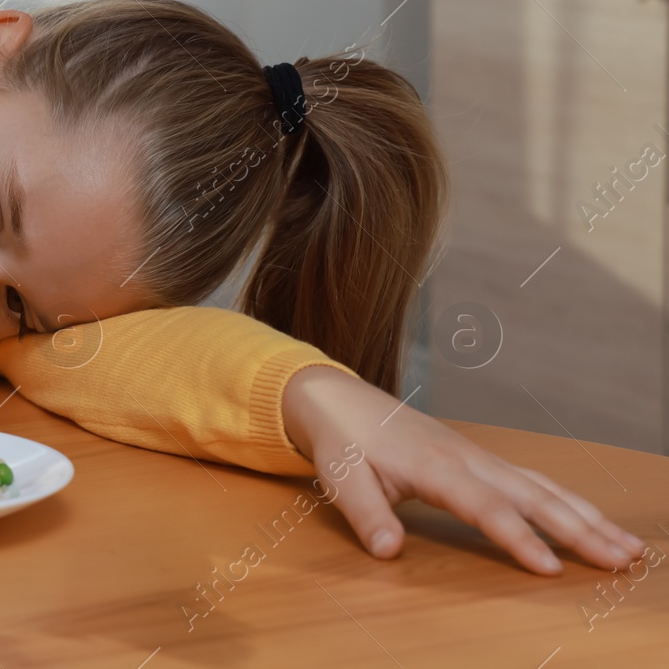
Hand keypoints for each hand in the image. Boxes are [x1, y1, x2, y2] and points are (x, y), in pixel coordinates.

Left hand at [281, 366, 646, 574]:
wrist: (338, 400)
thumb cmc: (341, 441)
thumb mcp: (341, 478)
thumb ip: (365, 515)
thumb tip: (387, 552)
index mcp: (435, 465)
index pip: (485, 506)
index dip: (518, 537)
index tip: (550, 568)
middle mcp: (467, 458)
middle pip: (531, 496)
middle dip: (579, 529)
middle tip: (620, 561)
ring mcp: (478, 457)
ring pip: (542, 487)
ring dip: (586, 517)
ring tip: (628, 548)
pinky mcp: (480, 460)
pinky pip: (533, 482)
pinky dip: (568, 502)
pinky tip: (594, 522)